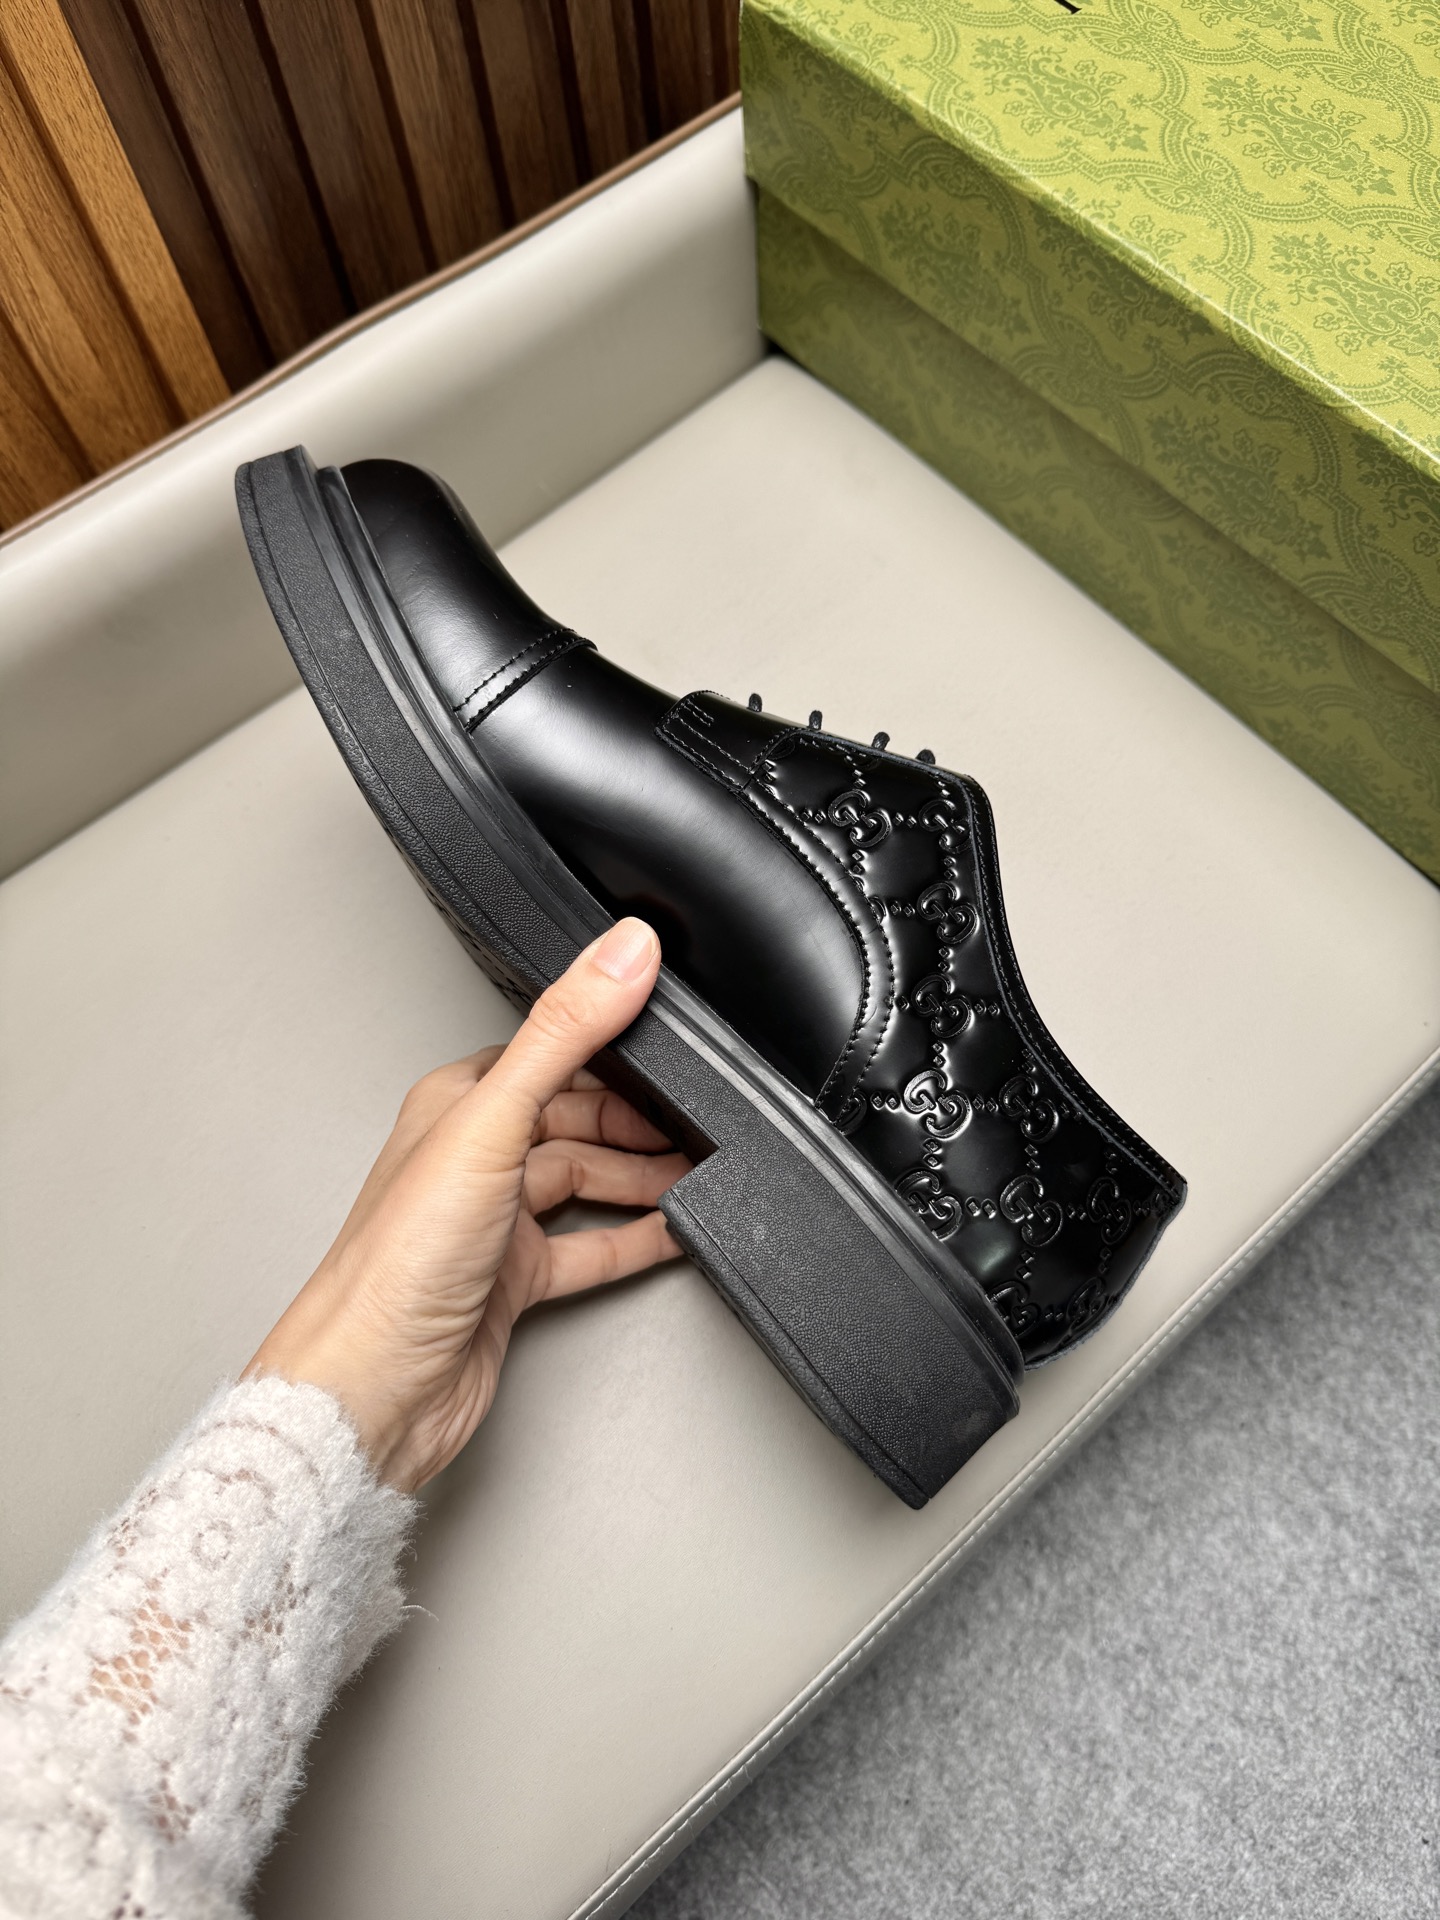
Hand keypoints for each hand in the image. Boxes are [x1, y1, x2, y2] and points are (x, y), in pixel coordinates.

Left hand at [245, 918, 687, 1491]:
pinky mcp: (513, 1283)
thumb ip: (564, 1032)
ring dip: (644, 1178)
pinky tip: (673, 1233)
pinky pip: (591, 1248)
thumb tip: (623, 950)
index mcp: (455, 1104)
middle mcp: (472, 1159)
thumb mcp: (493, 1123)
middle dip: (641, 1122)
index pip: (550, 1055)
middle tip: (702, 1125)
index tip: (676, 1044)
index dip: (614, 1048)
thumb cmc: (398, 1265)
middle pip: (577, 1120)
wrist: (372, 1390)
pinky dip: (636, 1238)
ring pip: (587, 1182)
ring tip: (700, 1175)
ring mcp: (493, 1223)